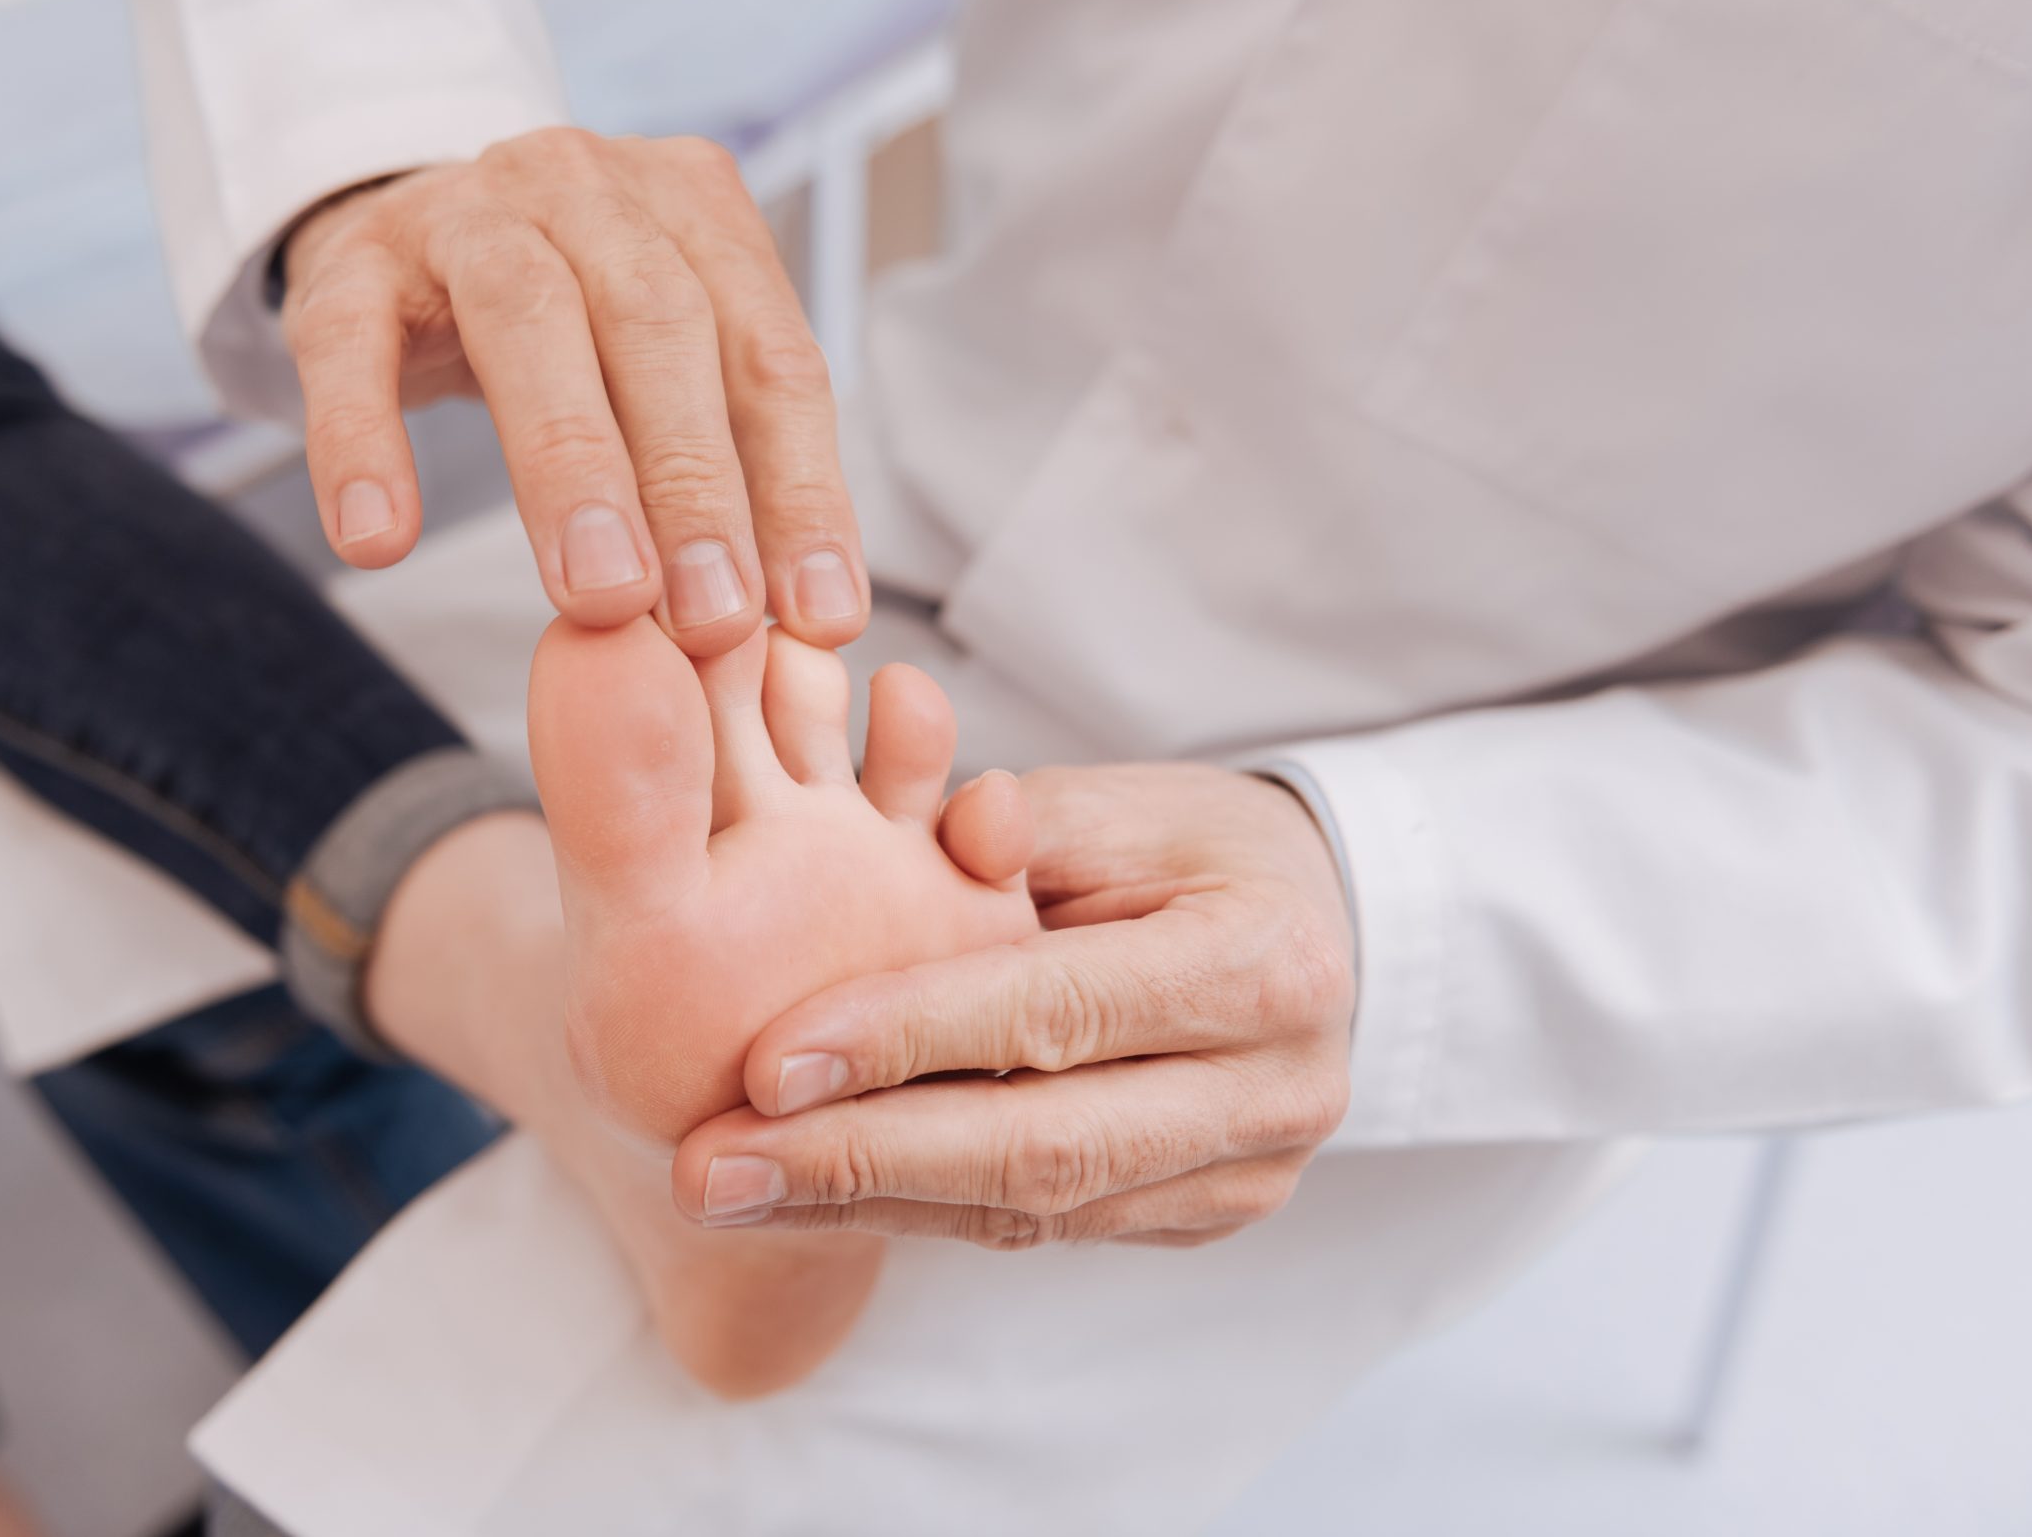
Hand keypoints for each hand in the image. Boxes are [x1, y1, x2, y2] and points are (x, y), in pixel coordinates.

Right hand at [280, 128, 867, 656]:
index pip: (770, 355)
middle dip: (693, 485)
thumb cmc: (568, 322)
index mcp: (695, 206)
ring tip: (596, 596)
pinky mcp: (350, 261)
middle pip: (658, 325)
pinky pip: (352, 349)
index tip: (818, 615)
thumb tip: (799, 619)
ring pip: (526, 322)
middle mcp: (589, 186)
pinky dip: (362, 447)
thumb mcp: (662, 368)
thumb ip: (729, 466)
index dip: (801, 488)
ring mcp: (463, 211)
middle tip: (709, 620)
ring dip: (570, 469)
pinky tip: (380, 543)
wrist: (408, 233)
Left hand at [670, 764, 1355, 1246]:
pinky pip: (1041, 1228)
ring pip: (1030, 1210)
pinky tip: (806, 1196)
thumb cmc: (1201, 846)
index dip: (910, 1040)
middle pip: (1041, 1148)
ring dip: (862, 1206)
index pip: (1060, 1012)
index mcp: (1263, 964)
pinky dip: (917, 1211)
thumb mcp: (1127, 802)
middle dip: (858, 1164)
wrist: (1320, 931)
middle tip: (711, 1169)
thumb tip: (927, 840)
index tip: (768, 1061)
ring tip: (726, 1190)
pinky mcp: (1200, 1220)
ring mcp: (1243, 1175)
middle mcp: (1272, 1093)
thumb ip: (1020, 832)